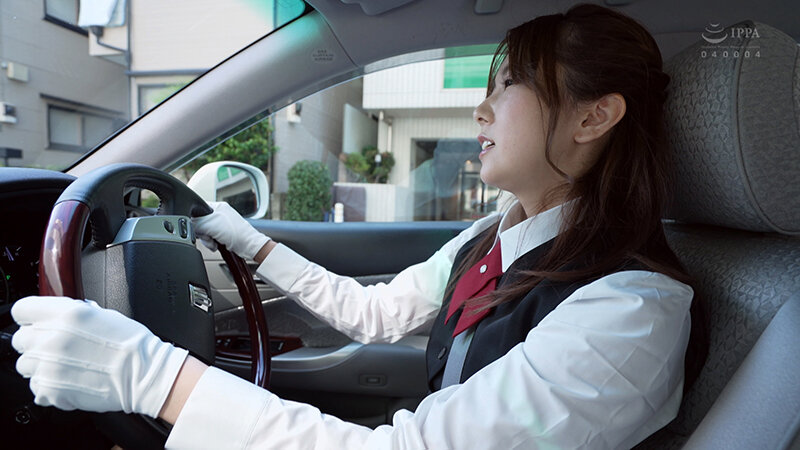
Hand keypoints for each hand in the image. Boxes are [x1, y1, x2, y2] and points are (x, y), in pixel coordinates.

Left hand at [11, 296, 187, 417]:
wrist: (144, 374)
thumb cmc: (131, 345)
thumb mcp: (104, 314)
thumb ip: (74, 313)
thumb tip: (60, 316)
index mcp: (66, 314)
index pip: (21, 310)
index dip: (30, 317)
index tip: (37, 323)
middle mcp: (52, 337)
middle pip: (19, 339)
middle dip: (36, 343)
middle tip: (57, 348)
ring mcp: (48, 365)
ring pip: (24, 365)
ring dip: (40, 365)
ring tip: (65, 366)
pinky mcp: (50, 389)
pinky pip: (35, 387)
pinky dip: (49, 386)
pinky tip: (70, 380)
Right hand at [192, 201, 270, 260]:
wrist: (248, 247)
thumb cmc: (237, 233)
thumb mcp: (211, 224)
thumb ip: (196, 222)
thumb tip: (187, 223)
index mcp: (217, 206)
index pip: (197, 209)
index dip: (194, 218)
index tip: (197, 226)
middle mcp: (219, 214)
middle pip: (199, 222)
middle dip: (202, 232)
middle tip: (208, 235)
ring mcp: (220, 225)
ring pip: (203, 232)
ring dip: (206, 239)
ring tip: (213, 241)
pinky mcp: (221, 235)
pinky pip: (209, 239)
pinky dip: (211, 243)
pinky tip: (216, 245)